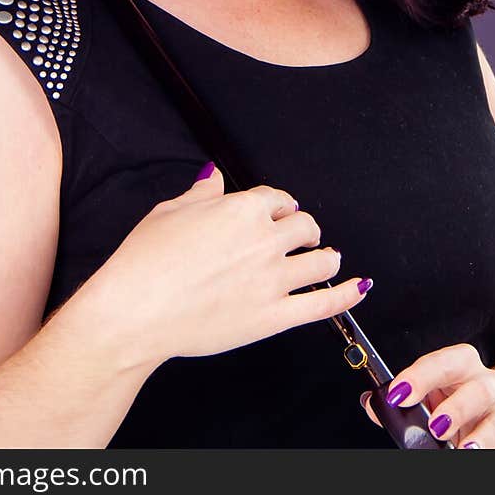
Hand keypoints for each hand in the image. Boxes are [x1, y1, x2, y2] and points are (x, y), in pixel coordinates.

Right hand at [89, 164, 371, 370]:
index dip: (278, 206)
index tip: (278, 212)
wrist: (135, 311)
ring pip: (321, 261)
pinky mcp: (273, 317)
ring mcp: (273, 280)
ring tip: (328, 258)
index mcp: (241, 209)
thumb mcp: (169, 212)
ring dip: (326, 256)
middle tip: (302, 236)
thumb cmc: (144, 262)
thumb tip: (213, 177)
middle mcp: (264, 240)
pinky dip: (346, 295)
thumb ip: (201, 194)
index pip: (277, 199)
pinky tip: (360, 286)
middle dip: (305, 228)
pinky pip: (323, 304)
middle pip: (305, 226)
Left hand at [359, 342, 494, 447]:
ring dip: (483, 437)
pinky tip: (485, 459)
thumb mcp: (431, 394)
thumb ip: (405, 397)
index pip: (445, 362)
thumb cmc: (457, 399)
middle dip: (457, 408)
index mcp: (465, 364)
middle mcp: (490, 383)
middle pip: (479, 389)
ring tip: (464, 451)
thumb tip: (374, 404)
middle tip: (435, 426)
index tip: (399, 393)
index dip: (421, 374)